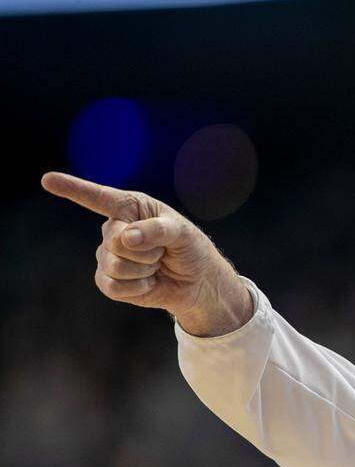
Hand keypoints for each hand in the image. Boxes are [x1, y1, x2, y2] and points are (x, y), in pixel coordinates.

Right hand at [41, 171, 252, 335]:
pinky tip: (148, 282)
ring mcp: (108, 254)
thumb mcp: (183, 233)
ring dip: (144, 269)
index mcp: (131, 207)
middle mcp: (115, 228)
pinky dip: (137, 287)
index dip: (73, 188)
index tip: (47, 179)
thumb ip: (157, 230)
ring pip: (114, 265)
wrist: (195, 281)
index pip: (98, 197)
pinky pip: (112, 286)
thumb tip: (125, 237)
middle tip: (163, 252)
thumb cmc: (190, 249)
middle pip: (114, 240)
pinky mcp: (108, 279)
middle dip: (146, 251)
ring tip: (156, 265)